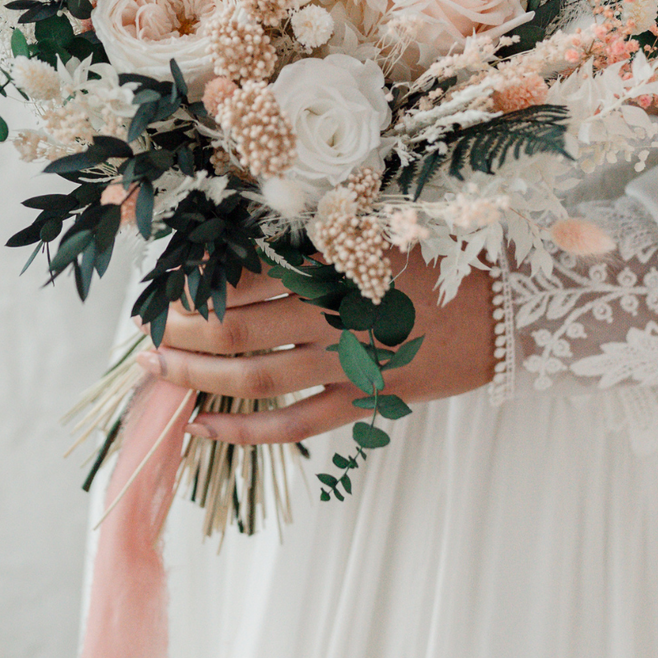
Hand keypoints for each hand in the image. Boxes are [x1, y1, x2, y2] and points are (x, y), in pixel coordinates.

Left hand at [144, 262, 494, 445]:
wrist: (513, 310)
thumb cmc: (447, 257)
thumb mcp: (386, 229)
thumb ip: (326, 237)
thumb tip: (259, 237)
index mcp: (339, 264)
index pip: (252, 274)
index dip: (203, 282)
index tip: (164, 284)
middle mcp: (338, 313)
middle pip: (243, 326)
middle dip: (186, 331)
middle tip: (145, 331)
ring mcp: (352, 362)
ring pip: (261, 375)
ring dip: (203, 376)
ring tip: (158, 373)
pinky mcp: (368, 399)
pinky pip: (298, 422)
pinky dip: (250, 428)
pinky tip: (207, 426)